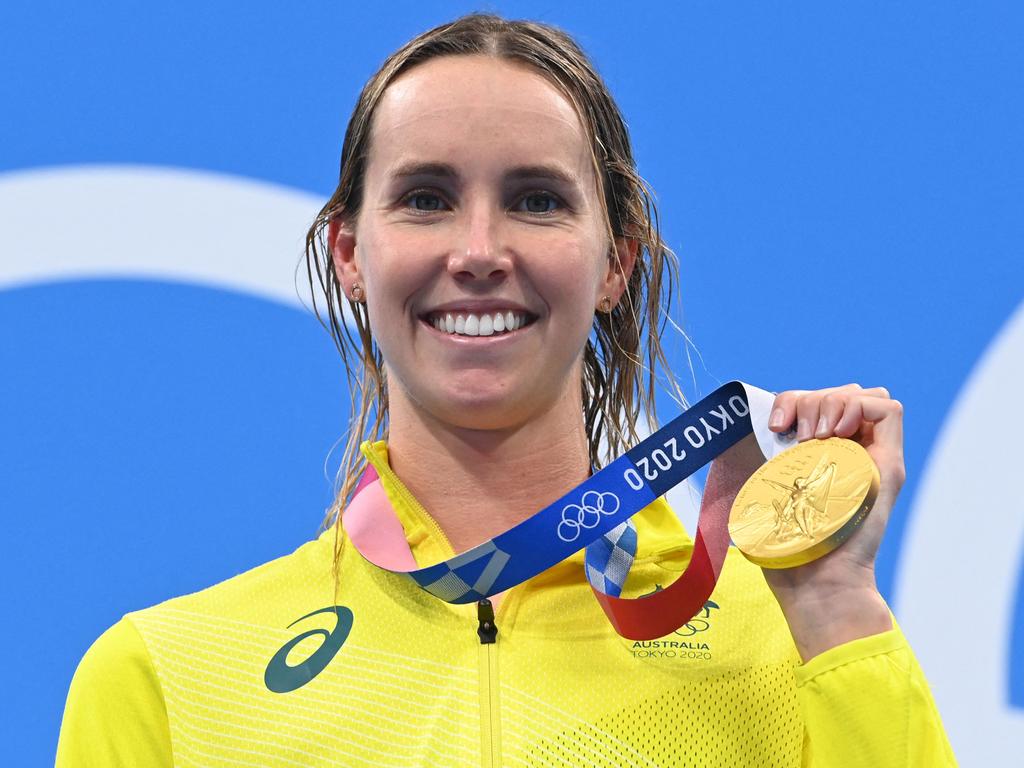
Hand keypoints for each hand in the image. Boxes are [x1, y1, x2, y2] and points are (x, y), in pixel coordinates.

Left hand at [762, 384, 904, 659]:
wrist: (815, 581)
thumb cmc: (784, 546)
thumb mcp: (765, 489)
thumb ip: (762, 458)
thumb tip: (734, 424)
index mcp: (823, 456)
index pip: (821, 402)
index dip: (797, 401)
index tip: (775, 426)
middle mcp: (852, 453)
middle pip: (841, 393)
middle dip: (810, 401)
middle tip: (794, 438)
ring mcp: (872, 459)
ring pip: (861, 395)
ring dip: (829, 404)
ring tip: (812, 439)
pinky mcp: (888, 466)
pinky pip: (886, 409)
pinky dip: (855, 408)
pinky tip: (831, 435)